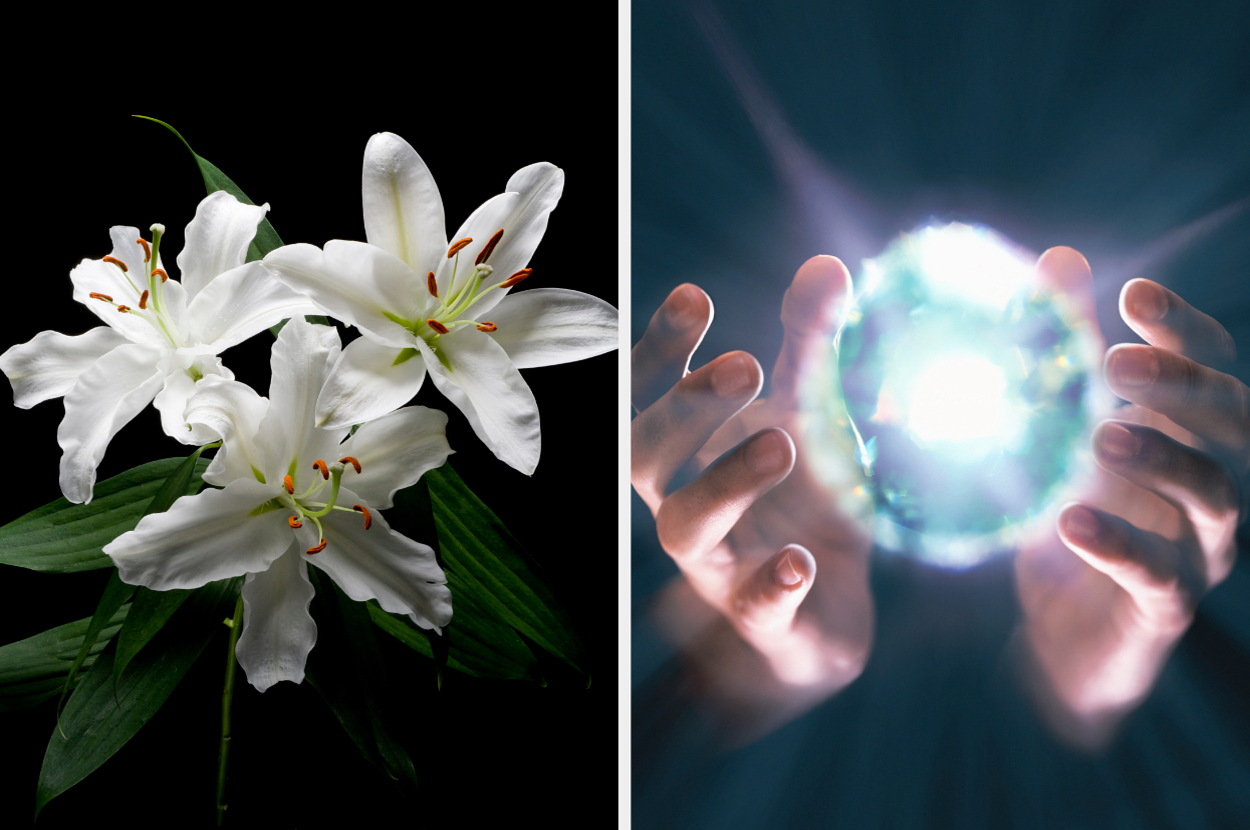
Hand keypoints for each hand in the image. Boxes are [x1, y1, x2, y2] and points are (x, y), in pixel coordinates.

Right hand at [631, 257, 874, 731]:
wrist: (824, 613)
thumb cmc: (800, 498)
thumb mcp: (809, 415)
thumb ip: (811, 346)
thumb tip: (825, 265)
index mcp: (690, 451)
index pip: (646, 395)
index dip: (659, 349)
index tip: (694, 297)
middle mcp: (687, 503)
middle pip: (646, 457)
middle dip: (687, 408)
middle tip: (746, 365)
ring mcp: (721, 566)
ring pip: (687, 529)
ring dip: (726, 482)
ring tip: (782, 445)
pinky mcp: (766, 619)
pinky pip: (755, 608)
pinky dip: (772, 584)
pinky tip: (802, 558)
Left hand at [1015, 248, 1246, 748]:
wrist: (1061, 639)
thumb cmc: (1072, 517)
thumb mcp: (1058, 435)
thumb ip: (1062, 352)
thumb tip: (1057, 258)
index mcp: (1186, 434)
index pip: (1209, 367)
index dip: (1183, 329)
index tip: (1134, 295)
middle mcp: (1210, 484)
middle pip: (1231, 423)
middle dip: (1183, 386)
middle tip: (1118, 361)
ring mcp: (1200, 548)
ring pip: (1214, 496)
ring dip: (1163, 459)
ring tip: (1100, 436)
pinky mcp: (1169, 606)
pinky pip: (1160, 575)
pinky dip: (1119, 545)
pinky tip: (1071, 521)